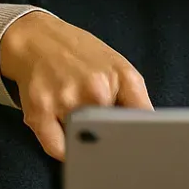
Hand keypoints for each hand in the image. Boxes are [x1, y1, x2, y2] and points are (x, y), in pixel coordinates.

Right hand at [0, 11, 150, 159]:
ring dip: (84, 143)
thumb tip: (151, 137)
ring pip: (84, 144)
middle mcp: (95, 89)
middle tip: (101, 129)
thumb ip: (137, 101)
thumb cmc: (81, 55)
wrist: (37, 38)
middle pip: (111, 137)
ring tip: (78, 120)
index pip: (141, 122)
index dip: (141, 139)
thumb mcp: (120, 68)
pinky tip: (64, 133)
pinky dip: (63, 150)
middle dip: (109, 140)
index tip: (138, 147)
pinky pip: (57, 149)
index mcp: (121, 78)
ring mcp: (66, 100)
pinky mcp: (39, 111)